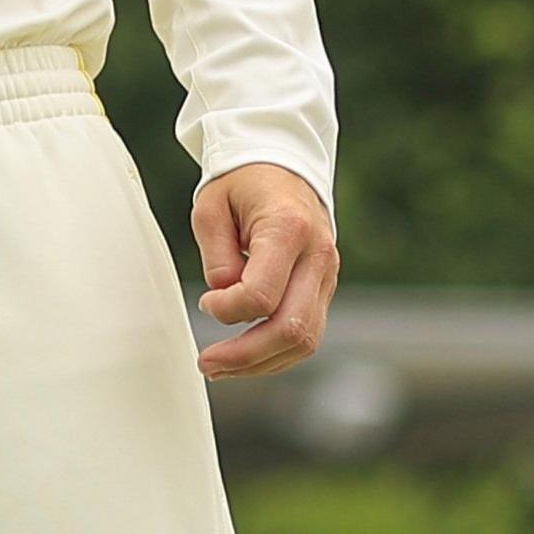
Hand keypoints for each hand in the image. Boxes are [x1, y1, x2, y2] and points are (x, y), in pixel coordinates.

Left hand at [193, 163, 340, 378]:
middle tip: (208, 364)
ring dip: (261, 363)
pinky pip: (308, 333)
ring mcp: (328, 275)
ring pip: (306, 341)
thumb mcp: (211, 206)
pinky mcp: (325, 288)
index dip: (227, 310)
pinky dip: (276, 352)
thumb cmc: (242, 183)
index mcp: (289, 229)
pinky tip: (246, 356)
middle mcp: (318, 255)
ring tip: (222, 368)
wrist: (283, 165)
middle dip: (246, 356)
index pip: (261, 295)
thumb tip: (224, 298)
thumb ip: (216, 256)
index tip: (206, 302)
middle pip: (292, 329)